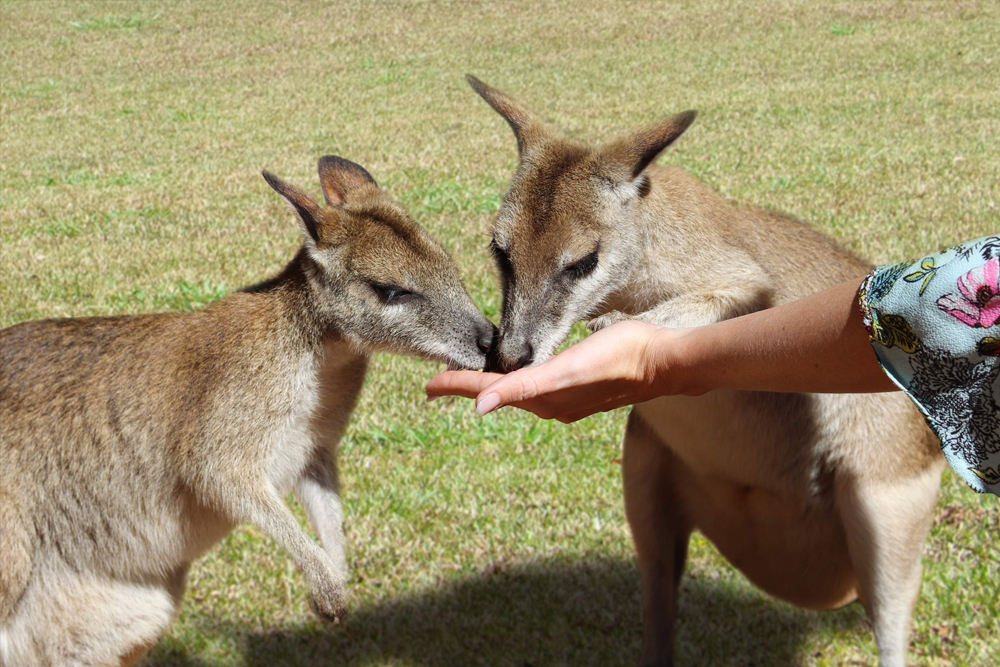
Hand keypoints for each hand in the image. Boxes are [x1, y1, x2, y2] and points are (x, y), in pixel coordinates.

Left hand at [426, 320, 687, 422]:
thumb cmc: (620, 357)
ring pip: (517, 393)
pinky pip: (537, 389)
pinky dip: (518, 383)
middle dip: (469, 387)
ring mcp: (566, 399)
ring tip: (473, 377)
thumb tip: (481, 406)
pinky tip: (521, 377)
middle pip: (498, 393)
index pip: (488, 391)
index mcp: (542, 397)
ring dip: (493, 385)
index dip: (458, 386)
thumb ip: (523, 388)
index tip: (428, 385)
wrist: (664, 362)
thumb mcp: (569, 369)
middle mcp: (550, 403)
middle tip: (440, 380)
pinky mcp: (581, 390)